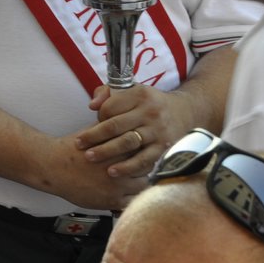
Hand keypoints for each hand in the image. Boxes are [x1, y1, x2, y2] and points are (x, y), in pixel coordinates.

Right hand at [35, 131, 147, 210]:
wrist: (54, 166)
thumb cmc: (73, 147)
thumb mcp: (94, 132)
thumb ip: (112, 128)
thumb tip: (127, 120)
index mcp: (118, 148)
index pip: (145, 150)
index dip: (149, 150)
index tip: (149, 150)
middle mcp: (120, 167)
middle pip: (148, 169)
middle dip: (149, 167)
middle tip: (148, 166)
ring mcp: (117, 186)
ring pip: (144, 187)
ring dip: (143, 183)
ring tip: (139, 180)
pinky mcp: (110, 200)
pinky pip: (132, 203)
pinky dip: (135, 200)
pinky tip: (132, 194)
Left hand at [75, 84, 200, 179]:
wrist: (184, 112)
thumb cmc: (148, 103)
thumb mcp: (131, 90)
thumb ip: (107, 93)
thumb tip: (92, 106)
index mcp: (139, 95)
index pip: (110, 107)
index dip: (97, 118)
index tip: (89, 126)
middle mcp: (149, 112)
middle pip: (115, 126)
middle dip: (94, 136)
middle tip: (79, 145)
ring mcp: (158, 130)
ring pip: (127, 143)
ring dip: (106, 151)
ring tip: (90, 157)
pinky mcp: (164, 147)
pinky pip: (143, 160)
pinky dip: (127, 167)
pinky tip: (113, 172)